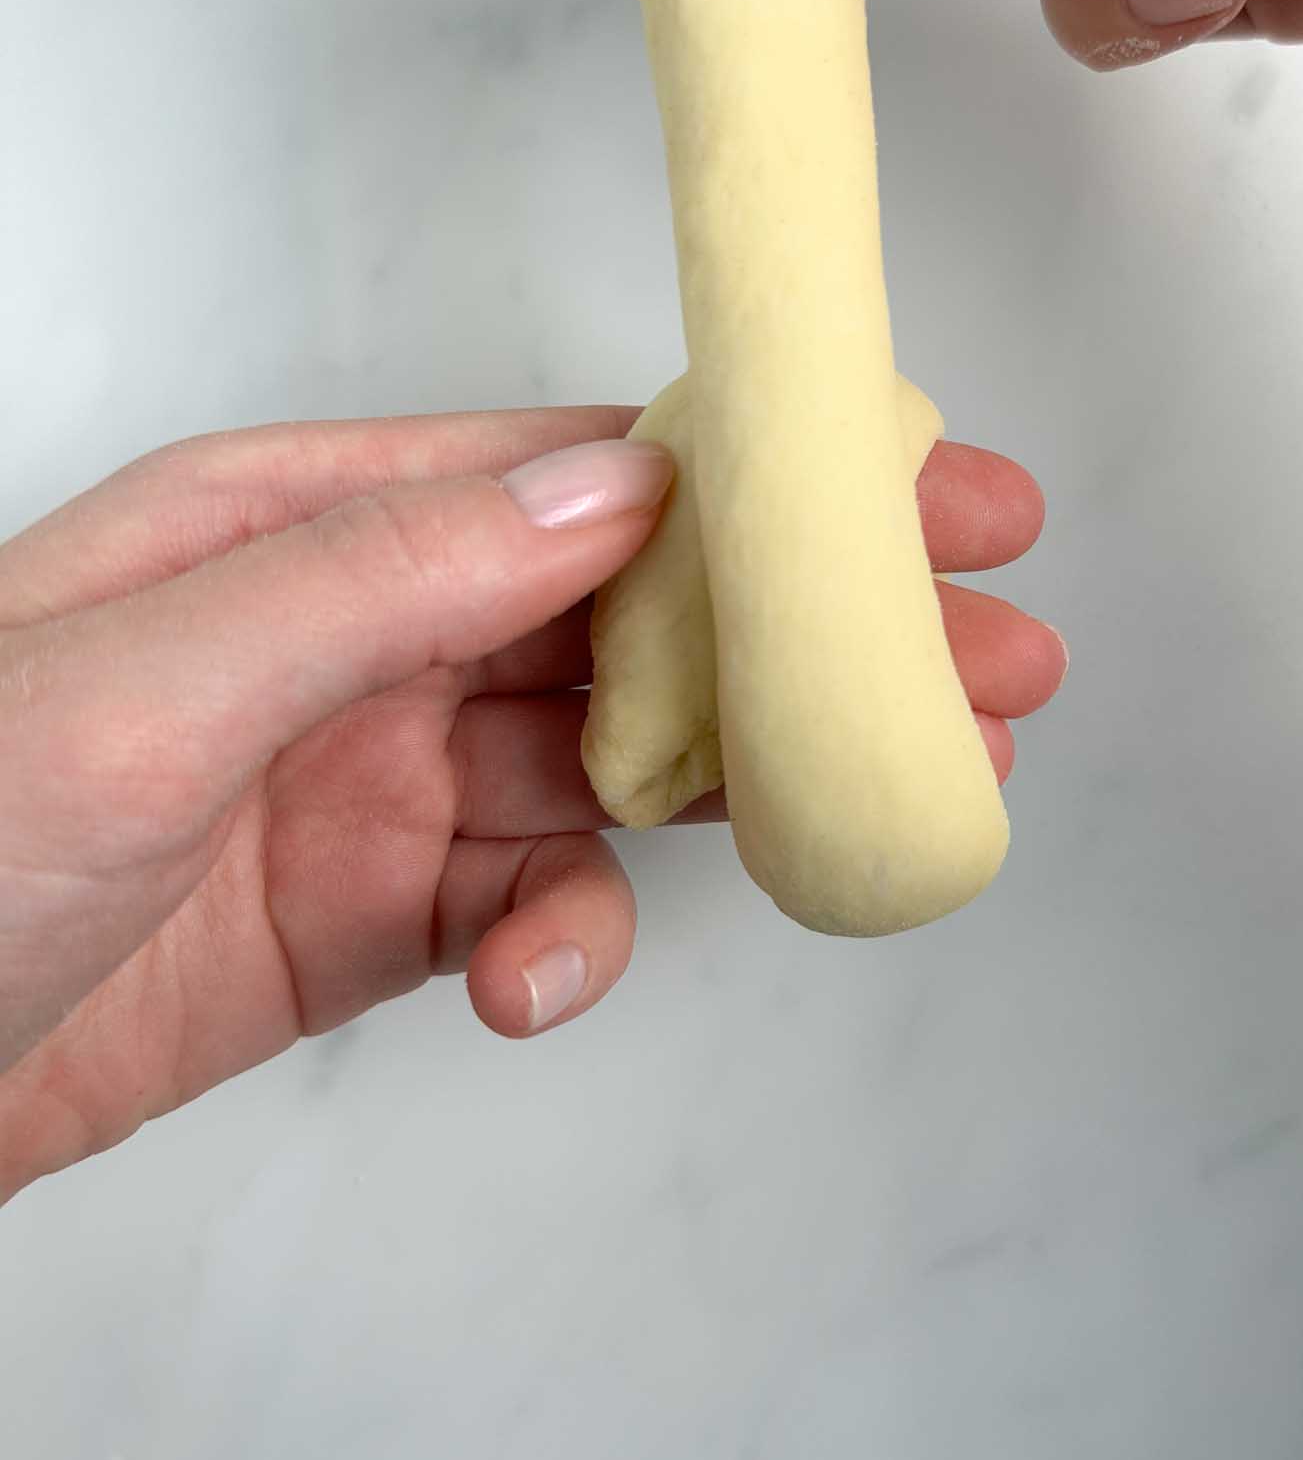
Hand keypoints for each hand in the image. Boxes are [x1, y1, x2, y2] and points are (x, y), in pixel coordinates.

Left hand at [0, 410, 1061, 1200]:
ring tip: (885, 810)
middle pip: (637, 618)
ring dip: (738, 796)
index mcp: (303, 522)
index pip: (585, 473)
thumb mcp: (151, 685)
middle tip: (995, 664)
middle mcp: (356, 632)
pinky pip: (522, 907)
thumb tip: (623, 483)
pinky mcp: (365, 918)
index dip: (775, 481)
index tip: (934, 495)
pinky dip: (561, 946)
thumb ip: (391, 581)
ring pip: (606, 767)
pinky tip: (539, 985)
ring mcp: (368, 780)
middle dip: (816, 641)